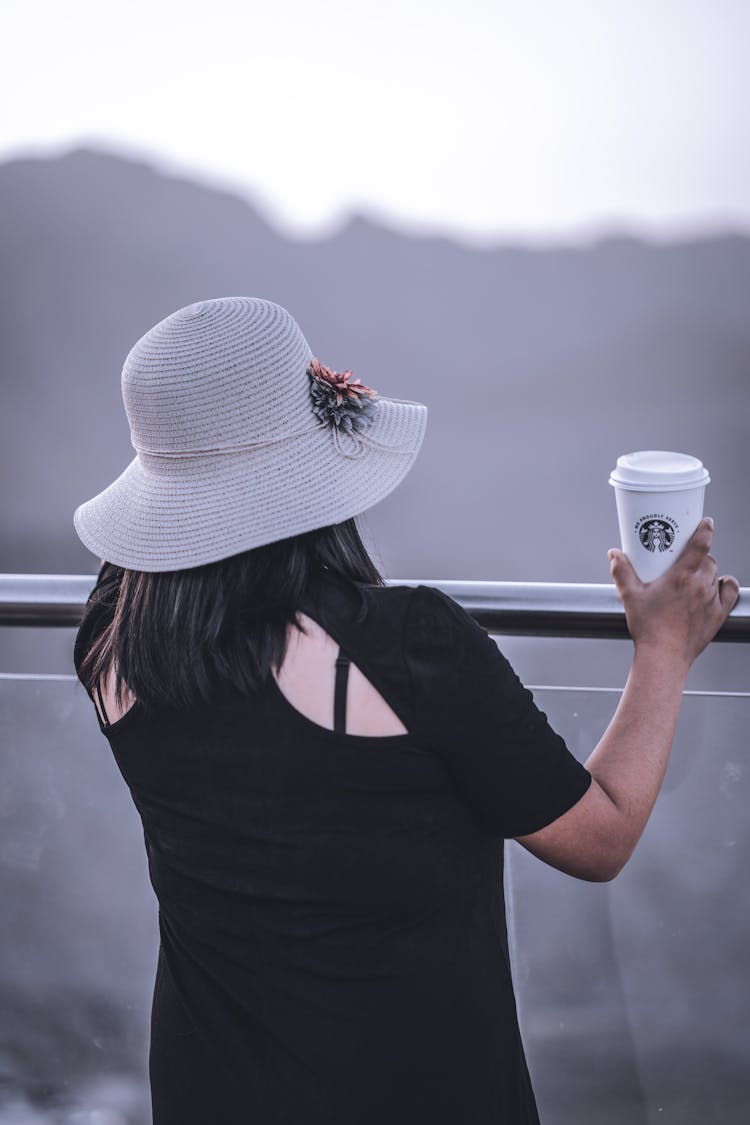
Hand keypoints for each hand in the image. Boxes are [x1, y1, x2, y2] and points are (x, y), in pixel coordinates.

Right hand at [608, 517, 738, 665]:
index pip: (700, 545)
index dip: (705, 530)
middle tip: (686, 558)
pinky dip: (725, 586)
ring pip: (715, 574)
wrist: (664, 657)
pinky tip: (717, 586)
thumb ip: (622, 571)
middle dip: (700, 555)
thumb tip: (614, 554)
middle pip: (708, 559)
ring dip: (708, 570)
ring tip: (695, 575)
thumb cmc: (647, 627)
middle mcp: (699, 586)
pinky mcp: (718, 615)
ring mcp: (711, 601)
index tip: (707, 522)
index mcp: (680, 577)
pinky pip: (729, 593)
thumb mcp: (630, 596)